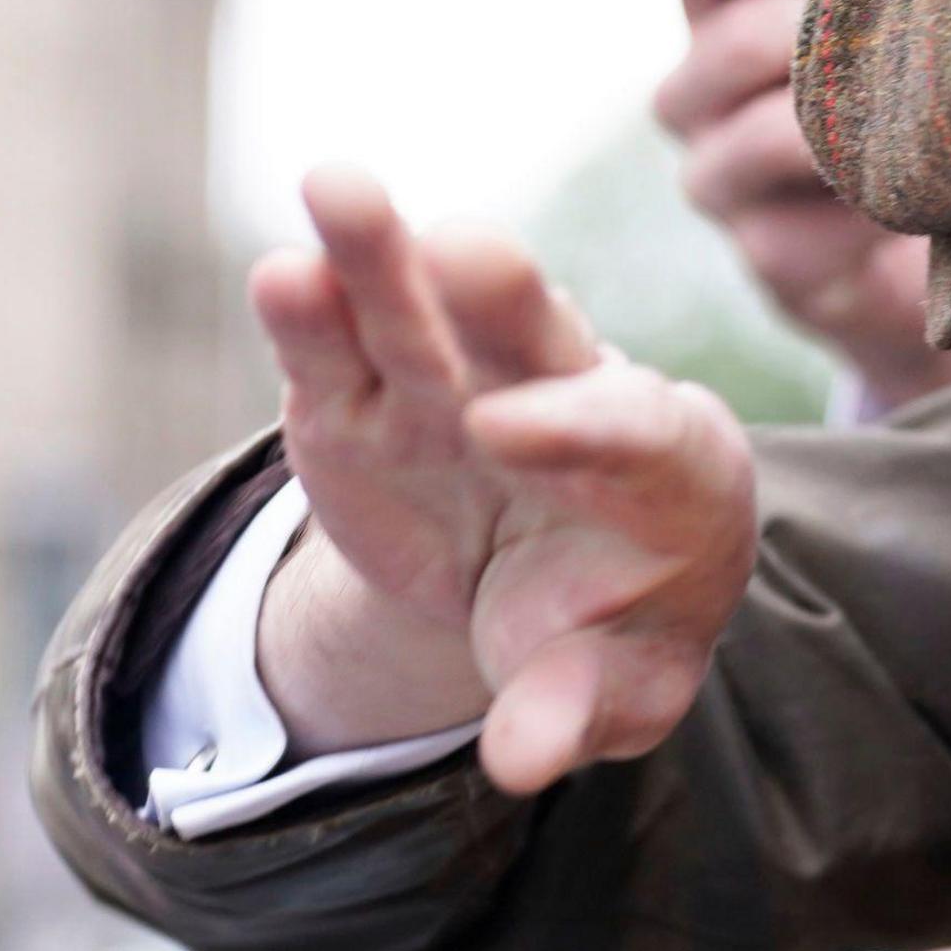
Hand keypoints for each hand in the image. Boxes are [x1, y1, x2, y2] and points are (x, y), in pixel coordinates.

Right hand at [248, 168, 757, 793]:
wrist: (545, 601)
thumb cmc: (612, 637)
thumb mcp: (614, 691)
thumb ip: (577, 711)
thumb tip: (521, 762)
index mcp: (669, 466)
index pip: (637, 430)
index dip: (583, 423)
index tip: (512, 431)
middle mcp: (562, 400)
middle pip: (537, 334)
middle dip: (502, 296)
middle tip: (463, 254)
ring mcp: (455, 390)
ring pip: (423, 311)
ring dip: (380, 251)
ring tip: (336, 188)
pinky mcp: (361, 404)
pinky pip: (337, 350)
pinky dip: (310, 312)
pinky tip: (282, 271)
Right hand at [656, 0, 950, 410]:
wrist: (926, 258)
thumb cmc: (912, 108)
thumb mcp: (892, 30)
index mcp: (719, 14)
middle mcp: (698, 96)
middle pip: (728, 39)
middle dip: (821, 31)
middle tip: (906, 33)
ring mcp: (720, 183)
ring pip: (767, 133)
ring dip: (849, 121)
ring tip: (921, 117)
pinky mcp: (770, 258)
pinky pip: (816, 219)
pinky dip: (878, 200)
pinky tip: (926, 198)